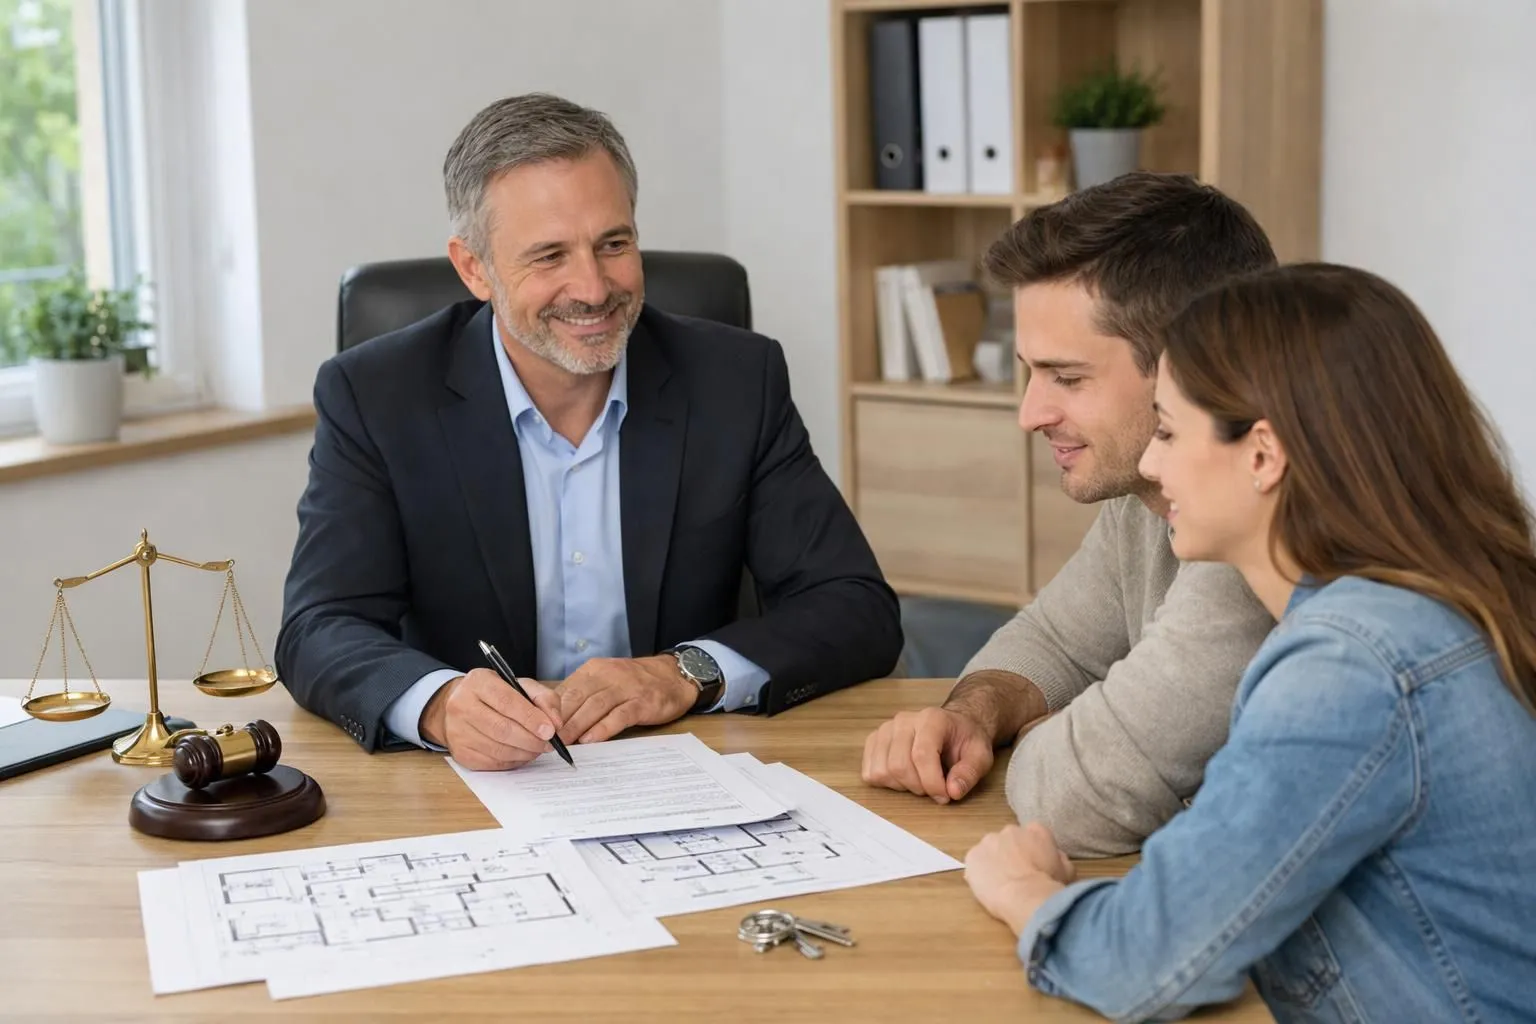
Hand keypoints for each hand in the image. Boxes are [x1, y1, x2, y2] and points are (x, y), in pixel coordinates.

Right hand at [419, 668, 563, 770]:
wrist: (461, 706)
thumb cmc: (496, 695)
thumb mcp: (520, 685)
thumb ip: (544, 698)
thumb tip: (556, 723)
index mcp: (478, 682)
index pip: (507, 702)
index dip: (531, 719)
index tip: (550, 731)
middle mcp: (461, 705)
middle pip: (502, 729)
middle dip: (531, 740)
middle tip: (549, 744)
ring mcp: (457, 731)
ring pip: (498, 749)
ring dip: (525, 753)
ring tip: (538, 748)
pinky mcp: (459, 753)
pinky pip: (492, 763)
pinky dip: (513, 761)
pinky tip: (522, 754)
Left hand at [556, 655, 697, 744]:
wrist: (674, 676)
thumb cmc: (635, 683)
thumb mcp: (606, 681)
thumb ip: (583, 696)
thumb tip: (553, 720)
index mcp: (593, 670)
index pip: (565, 690)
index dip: (549, 711)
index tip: (536, 729)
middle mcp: (607, 675)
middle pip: (576, 698)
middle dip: (558, 721)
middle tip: (544, 742)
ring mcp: (626, 688)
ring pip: (594, 706)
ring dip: (576, 726)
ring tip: (563, 744)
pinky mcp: (642, 702)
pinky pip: (619, 715)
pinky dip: (603, 728)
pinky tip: (591, 741)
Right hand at [861, 706, 994, 802]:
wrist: (953, 726)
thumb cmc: (965, 741)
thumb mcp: (981, 755)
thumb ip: (970, 772)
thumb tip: (953, 791)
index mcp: (932, 719)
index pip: (921, 755)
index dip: (932, 783)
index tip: (945, 796)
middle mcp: (904, 720)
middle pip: (898, 766)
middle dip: (918, 787)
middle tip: (934, 788)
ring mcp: (885, 729)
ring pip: (882, 771)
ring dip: (902, 786)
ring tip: (919, 781)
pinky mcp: (874, 740)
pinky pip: (869, 771)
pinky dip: (886, 782)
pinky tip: (903, 778)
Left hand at [964, 822, 1075, 935]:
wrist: (1025, 896)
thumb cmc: (1048, 884)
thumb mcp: (1066, 870)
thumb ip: (1059, 857)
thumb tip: (1054, 857)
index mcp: (1036, 830)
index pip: (1033, 835)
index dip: (1032, 852)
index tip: (1033, 866)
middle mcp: (1011, 830)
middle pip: (1009, 840)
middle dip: (1011, 854)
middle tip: (1017, 875)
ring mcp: (989, 841)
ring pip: (990, 850)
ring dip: (994, 862)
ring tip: (1002, 883)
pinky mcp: (973, 855)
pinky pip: (975, 862)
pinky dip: (979, 872)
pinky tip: (988, 887)